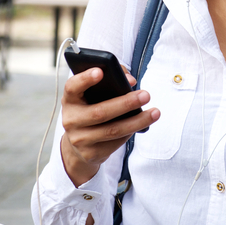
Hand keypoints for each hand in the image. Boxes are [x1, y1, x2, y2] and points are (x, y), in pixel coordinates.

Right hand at [59, 67, 159, 185]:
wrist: (78, 143)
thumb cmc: (91, 109)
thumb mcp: (93, 95)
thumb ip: (111, 80)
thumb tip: (130, 80)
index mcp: (70, 100)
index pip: (72, 87)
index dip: (85, 79)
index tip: (100, 71)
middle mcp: (71, 120)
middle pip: (99, 112)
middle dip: (125, 103)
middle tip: (146, 95)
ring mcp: (79, 139)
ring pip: (112, 130)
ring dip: (137, 121)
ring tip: (155, 112)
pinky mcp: (91, 154)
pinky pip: (116, 142)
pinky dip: (132, 131)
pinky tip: (144, 124)